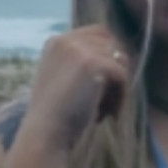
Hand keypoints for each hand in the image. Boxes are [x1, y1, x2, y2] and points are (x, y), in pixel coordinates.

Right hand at [27, 26, 131, 153]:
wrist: (45, 134)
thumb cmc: (55, 117)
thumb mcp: (64, 81)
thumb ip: (82, 66)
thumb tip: (120, 58)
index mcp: (56, 42)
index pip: (97, 34)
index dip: (109, 57)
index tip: (107, 87)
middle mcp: (66, 40)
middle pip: (112, 44)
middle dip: (115, 71)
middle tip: (109, 101)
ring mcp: (79, 49)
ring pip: (119, 61)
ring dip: (117, 87)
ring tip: (104, 111)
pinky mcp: (93, 62)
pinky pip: (122, 75)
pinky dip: (121, 97)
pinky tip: (109, 115)